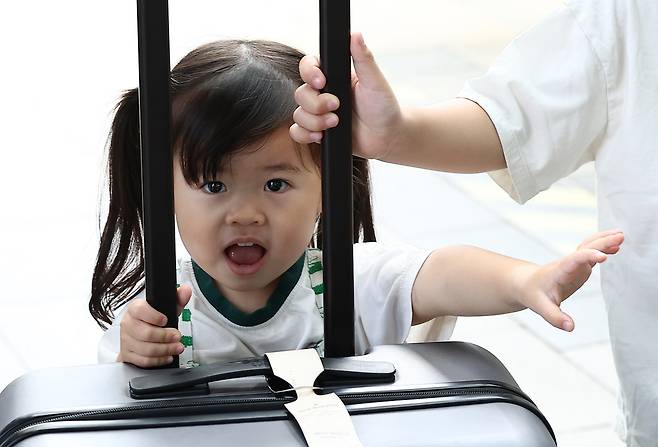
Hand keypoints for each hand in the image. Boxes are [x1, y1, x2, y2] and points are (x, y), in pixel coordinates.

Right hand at [117, 285, 191, 367]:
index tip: (166, 320)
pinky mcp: (127, 354)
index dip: (153, 316)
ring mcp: (126, 340)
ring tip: (177, 347)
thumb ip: (177, 299)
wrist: (137, 336)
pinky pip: (144, 360)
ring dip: (165, 349)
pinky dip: (158, 360)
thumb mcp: (166, 308)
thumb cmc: (152, 320)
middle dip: (165, 336)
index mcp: (135, 309)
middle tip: (177, 337)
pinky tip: (167, 356)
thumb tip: (186, 290)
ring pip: (146, 349)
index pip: (140, 310)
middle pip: (145, 333)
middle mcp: (128, 324)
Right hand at [290, 32, 402, 159]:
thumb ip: (363, 59)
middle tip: (337, 107)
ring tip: (335, 123)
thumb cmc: (384, 107)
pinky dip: (305, 135)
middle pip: (301, 93)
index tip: (322, 82)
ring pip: (298, 114)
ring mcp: (319, 114)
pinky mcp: (319, 132)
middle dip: (316, 103)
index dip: (309, 73)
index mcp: (334, 77)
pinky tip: (321, 136)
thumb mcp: (375, 81)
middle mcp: (324, 94)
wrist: (387, 136)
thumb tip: (355, 34)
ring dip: (314, 121)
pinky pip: (298, 132)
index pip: (309, 67)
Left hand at [520, 230, 623, 330]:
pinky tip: (616, 247)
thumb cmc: (532, 294)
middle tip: (620, 238)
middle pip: (586, 248)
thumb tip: (570, 327)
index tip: (603, 257)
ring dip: (604, 240)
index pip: (575, 260)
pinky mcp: (579, 267)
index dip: (588, 256)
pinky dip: (603, 248)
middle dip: (602, 243)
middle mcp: (568, 264)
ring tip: (621, 236)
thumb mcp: (540, 307)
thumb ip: (555, 317)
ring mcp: (574, 264)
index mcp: (560, 270)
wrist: (526, 283)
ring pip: (589, 247)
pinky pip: (592, 254)